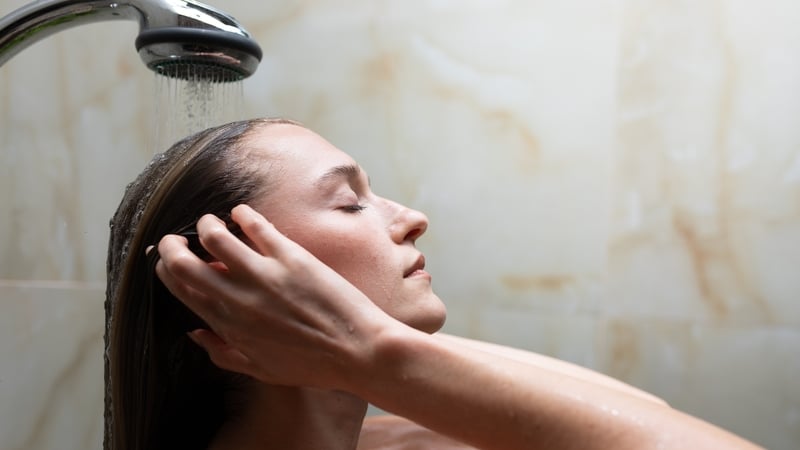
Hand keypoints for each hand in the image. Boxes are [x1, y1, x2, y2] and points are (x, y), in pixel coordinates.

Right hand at [155, 204, 397, 390]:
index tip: (167, 259)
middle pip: (185, 263)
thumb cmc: (313, 365)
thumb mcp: (261, 369)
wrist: (358, 351)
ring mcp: (264, 276)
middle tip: (176, 238)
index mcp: (229, 326)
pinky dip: (243, 214)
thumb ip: (223, 353)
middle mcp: (239, 299)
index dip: (167, 270)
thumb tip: (194, 333)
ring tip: (212, 222)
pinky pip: (256, 226)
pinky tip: (241, 212)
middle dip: (172, 245)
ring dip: (207, 224)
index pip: (182, 290)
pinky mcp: (291, 258)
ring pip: (215, 237)